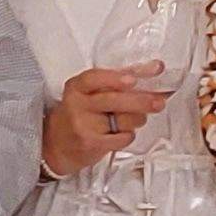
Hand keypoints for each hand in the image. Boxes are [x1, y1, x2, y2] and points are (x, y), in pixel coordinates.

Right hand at [43, 64, 171, 174]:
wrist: (57, 145)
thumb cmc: (80, 115)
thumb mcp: (88, 94)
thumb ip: (115, 82)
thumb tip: (154, 70)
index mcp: (77, 87)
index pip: (94, 78)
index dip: (115, 78)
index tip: (134, 79)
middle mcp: (77, 104)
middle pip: (114, 100)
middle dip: (141, 101)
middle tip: (158, 102)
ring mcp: (83, 125)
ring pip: (123, 120)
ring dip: (138, 119)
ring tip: (134, 119)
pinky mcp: (91, 143)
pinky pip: (123, 137)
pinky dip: (129, 135)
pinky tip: (122, 133)